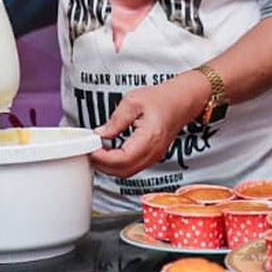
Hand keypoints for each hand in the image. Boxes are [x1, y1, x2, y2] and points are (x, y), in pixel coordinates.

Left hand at [91, 72, 208, 177]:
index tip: (90, 149)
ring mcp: (154, 157)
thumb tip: (100, 134)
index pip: (122, 159)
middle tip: (90, 152)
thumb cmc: (162, 99)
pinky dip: (118, 165)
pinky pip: (133, 168)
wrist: (181, 101)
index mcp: (150, 137)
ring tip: (98, 152)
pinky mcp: (153, 157)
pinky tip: (110, 153)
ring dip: (110, 167)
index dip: (103, 158)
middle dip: (103, 165)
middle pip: (123, 171)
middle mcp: (153, 151)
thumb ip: (115, 120)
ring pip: (127, 173)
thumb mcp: (133, 102)